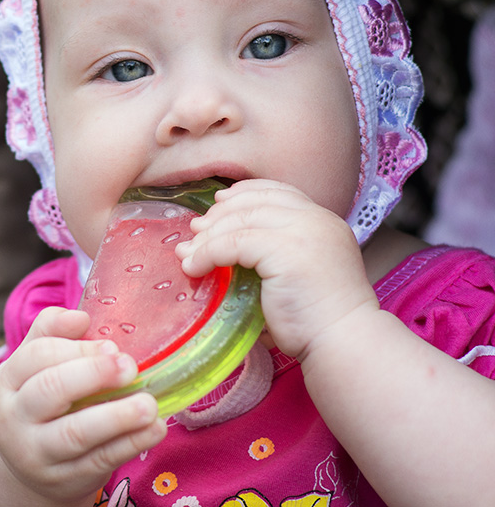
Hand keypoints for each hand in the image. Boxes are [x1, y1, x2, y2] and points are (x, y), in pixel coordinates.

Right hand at [0, 307, 166, 502]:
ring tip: (149, 404)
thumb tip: (80, 316)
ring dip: (117, 416)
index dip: (77, 348)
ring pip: (76, 432)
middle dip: (93, 374)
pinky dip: (131, 443)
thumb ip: (51, 335)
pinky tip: (154, 429)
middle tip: (130, 366)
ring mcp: (37, 453)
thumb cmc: (39, 404)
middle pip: (50, 389)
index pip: (37, 355)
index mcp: (6, 383)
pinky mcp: (65, 479)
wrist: (27, 467)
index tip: (112, 346)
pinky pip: (101, 460)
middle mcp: (14, 419)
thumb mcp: (32, 369)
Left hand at [174, 179, 377, 359]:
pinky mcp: (284, 250)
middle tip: (196, 231)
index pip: (278, 191)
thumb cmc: (318, 320)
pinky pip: (233, 243)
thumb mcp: (298, 272)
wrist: (343, 341)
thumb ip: (273, 253)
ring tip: (187, 253)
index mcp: (323, 220)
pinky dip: (207, 254)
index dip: (243, 193)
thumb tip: (223, 248)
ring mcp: (303, 231)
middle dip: (219, 214)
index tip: (219, 203)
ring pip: (239, 220)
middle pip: (255, 201)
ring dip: (207, 237)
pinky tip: (194, 268)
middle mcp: (316, 219)